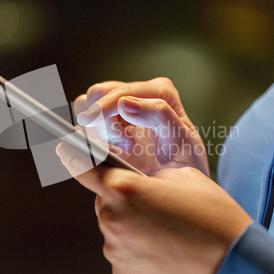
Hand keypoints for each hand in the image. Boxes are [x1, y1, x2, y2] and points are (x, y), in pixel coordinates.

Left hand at [56, 142, 252, 273]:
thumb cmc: (210, 212)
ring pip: (113, 227)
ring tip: (161, 229)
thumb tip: (122, 176)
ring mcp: (115, 250)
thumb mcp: (178, 175)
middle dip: (120, 197)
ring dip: (128, 224)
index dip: (72, 153)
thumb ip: (141, 172)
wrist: (233, 259)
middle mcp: (112, 219)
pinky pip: (121, 252)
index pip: (82, 164)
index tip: (62, 147)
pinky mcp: (122, 273)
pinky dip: (133, 248)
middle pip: (104, 200)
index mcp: (124, 188)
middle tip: (151, 204)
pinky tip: (159, 247)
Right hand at [74, 78, 208, 175]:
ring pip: (87, 105)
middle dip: (102, 121)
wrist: (182, 182)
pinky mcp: (108, 126)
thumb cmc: (186, 163)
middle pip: (99, 94)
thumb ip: (159, 115)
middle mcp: (139, 95)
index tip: (97, 127)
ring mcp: (121, 110)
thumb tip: (125, 103)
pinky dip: (91, 138)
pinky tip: (114, 153)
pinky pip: (86, 124)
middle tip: (123, 146)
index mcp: (161, 92)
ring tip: (122, 149)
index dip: (105, 108)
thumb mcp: (183, 142)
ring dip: (97, 129)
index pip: (121, 91)